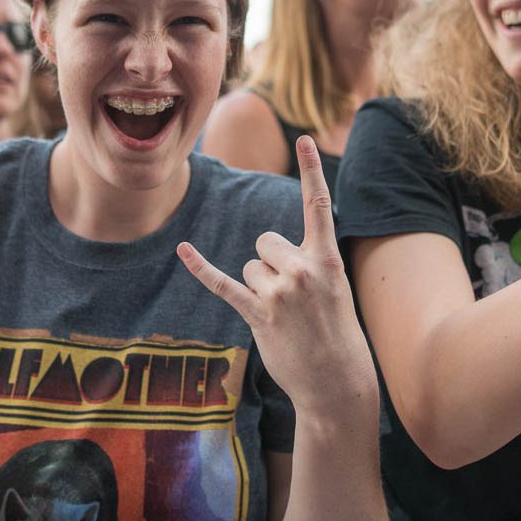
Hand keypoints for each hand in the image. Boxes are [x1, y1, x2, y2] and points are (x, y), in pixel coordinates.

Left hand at [177, 137, 377, 412]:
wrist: (337, 379)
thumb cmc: (335, 332)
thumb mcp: (334, 288)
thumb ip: (309, 261)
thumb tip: (268, 250)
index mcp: (326, 259)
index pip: (319, 206)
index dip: (313, 171)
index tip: (308, 141)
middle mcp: (302, 270)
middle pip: (264, 241)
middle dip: (270, 264)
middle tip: (293, 299)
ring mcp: (279, 292)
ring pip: (249, 267)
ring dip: (258, 288)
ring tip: (283, 316)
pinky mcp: (257, 314)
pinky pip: (223, 284)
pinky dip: (201, 267)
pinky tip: (184, 250)